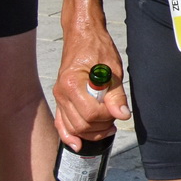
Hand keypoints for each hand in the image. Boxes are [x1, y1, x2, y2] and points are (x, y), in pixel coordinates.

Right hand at [53, 26, 129, 148]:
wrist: (83, 36)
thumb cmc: (97, 48)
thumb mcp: (113, 69)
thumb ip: (116, 95)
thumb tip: (122, 115)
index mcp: (73, 84)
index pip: (91, 114)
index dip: (108, 117)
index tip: (119, 111)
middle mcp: (61, 93)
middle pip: (81, 124)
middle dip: (101, 127)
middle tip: (116, 119)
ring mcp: (59, 97)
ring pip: (72, 127)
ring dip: (91, 132)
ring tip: (108, 126)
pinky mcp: (60, 99)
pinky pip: (61, 122)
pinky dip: (69, 135)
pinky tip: (78, 144)